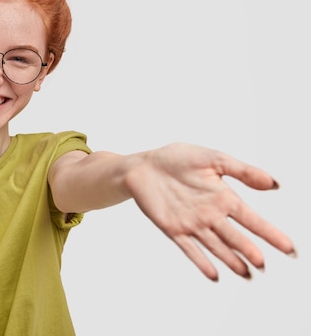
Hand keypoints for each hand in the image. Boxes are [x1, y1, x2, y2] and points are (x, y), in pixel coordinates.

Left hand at [126, 143, 295, 280]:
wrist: (143, 166)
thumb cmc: (176, 158)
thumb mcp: (213, 158)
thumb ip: (242, 171)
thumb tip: (274, 183)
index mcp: (224, 197)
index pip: (252, 220)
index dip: (270, 234)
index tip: (289, 249)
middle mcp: (211, 214)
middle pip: (235, 237)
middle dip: (249, 250)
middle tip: (264, 264)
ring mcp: (192, 223)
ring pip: (215, 246)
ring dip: (230, 260)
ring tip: (247, 274)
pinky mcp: (173, 228)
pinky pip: (189, 248)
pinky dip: (201, 262)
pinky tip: (214, 275)